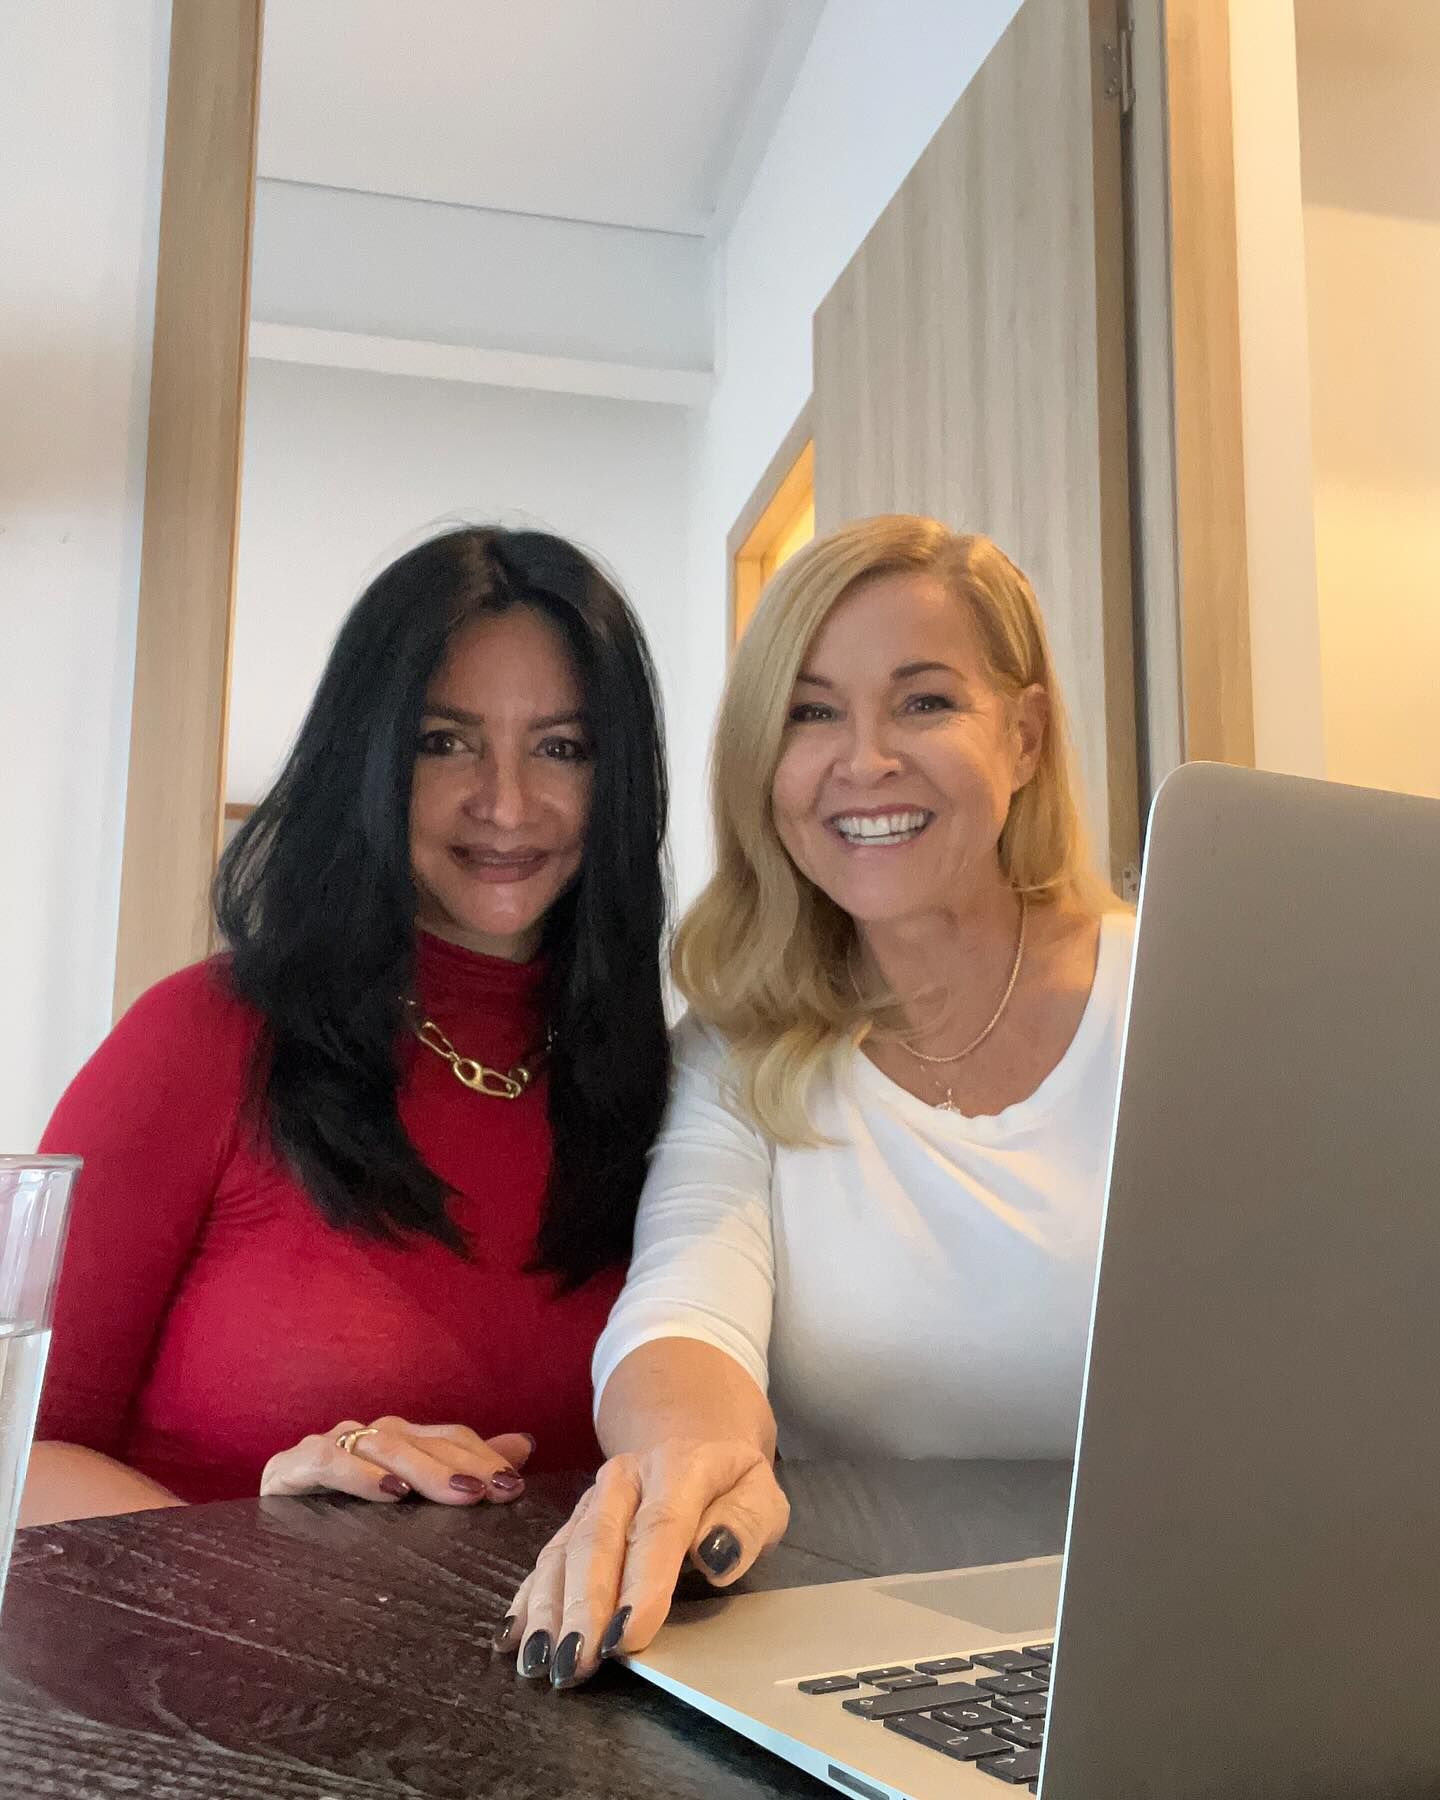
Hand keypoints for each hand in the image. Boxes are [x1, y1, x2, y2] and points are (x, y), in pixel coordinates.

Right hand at [260, 1417, 534, 1504]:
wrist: (265, 1558)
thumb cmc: (343, 1530)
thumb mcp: (412, 1503)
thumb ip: (465, 1471)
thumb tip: (525, 1445)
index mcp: (396, 1442)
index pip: (446, 1438)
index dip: (483, 1457)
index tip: (516, 1486)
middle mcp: (364, 1437)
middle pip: (421, 1440)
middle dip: (464, 1466)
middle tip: (498, 1490)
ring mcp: (327, 1447)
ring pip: (383, 1445)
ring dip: (425, 1469)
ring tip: (461, 1493)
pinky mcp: (288, 1468)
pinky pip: (328, 1460)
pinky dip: (360, 1473)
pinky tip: (390, 1492)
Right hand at [499, 1436, 788, 1688]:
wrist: (691, 1437)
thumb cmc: (730, 1483)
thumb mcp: (762, 1493)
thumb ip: (747, 1522)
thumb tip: (716, 1557)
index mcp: (678, 1467)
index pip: (659, 1527)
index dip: (643, 1584)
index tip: (630, 1636)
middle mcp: (624, 1479)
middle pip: (598, 1541)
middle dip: (585, 1607)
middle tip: (577, 1662)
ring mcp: (591, 1500)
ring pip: (562, 1553)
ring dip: (549, 1610)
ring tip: (542, 1662)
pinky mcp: (572, 1521)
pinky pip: (545, 1559)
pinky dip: (528, 1599)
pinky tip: (514, 1637)